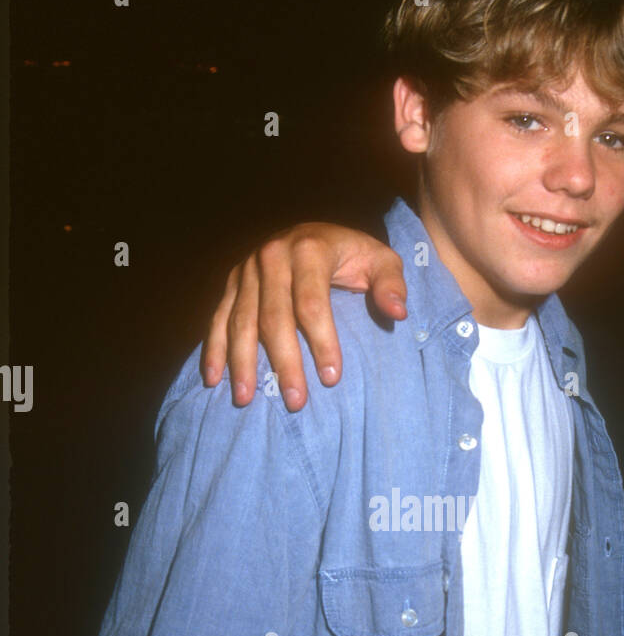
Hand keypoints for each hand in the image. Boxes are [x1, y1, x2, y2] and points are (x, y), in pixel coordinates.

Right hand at [202, 223, 407, 409]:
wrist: (313, 233)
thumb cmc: (352, 256)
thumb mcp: (380, 260)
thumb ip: (390, 284)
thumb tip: (397, 312)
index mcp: (310, 249)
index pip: (313, 303)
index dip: (322, 342)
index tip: (332, 378)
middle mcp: (272, 256)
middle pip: (274, 317)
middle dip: (284, 363)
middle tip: (296, 402)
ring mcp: (246, 270)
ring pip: (242, 321)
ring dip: (243, 363)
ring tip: (246, 399)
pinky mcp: (231, 282)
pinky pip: (218, 318)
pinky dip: (214, 350)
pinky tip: (214, 379)